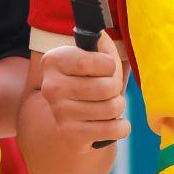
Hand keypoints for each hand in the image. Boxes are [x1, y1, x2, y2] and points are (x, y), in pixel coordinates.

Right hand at [40, 32, 129, 146]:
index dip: (110, 65)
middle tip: (110, 89)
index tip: (107, 67)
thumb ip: (100, 45)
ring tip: (108, 105)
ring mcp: (60, 114)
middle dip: (117, 87)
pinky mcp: (72, 136)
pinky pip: (115, 129)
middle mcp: (51, 87)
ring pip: (113, 108)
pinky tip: (111, 123)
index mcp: (53, 61)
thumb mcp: (89, 58)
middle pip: (106, 87)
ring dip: (118, 106)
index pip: (91, 61)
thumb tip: (103, 37)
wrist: (66, 121)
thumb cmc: (85, 81)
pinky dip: (121, 126)